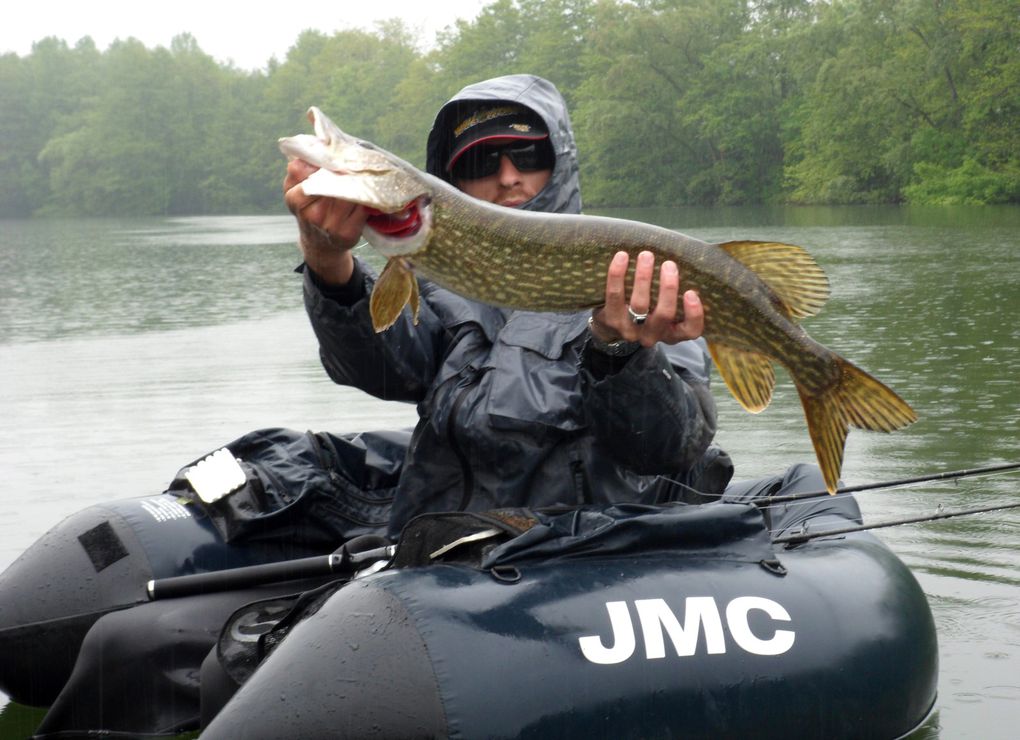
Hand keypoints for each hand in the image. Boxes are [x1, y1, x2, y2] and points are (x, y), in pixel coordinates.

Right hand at [283, 158, 367, 285]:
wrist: (321, 244)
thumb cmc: (311, 207)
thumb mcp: (296, 188)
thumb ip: (300, 166)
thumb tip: (315, 136)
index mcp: (293, 197)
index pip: (303, 170)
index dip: (319, 161)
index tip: (331, 156)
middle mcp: (310, 213)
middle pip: (330, 181)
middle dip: (342, 170)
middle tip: (351, 161)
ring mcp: (328, 225)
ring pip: (347, 193)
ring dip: (356, 182)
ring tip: (361, 174)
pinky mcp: (346, 234)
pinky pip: (361, 208)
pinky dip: (365, 199)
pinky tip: (366, 194)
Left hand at [590, 250, 703, 346]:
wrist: (609, 327)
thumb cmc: (645, 311)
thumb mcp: (662, 310)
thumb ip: (674, 295)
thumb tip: (685, 262)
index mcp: (671, 333)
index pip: (691, 331)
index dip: (694, 314)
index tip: (691, 292)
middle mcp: (652, 335)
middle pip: (664, 314)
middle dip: (668, 288)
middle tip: (669, 264)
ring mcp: (630, 330)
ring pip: (640, 304)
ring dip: (644, 277)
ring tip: (646, 255)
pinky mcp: (611, 320)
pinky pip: (615, 295)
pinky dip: (618, 274)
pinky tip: (622, 256)